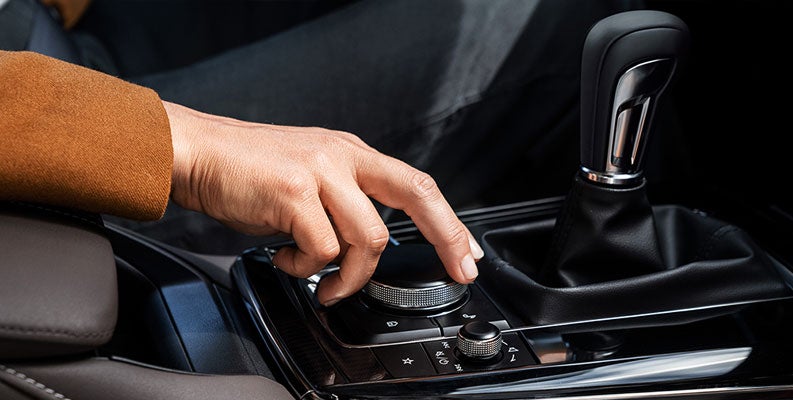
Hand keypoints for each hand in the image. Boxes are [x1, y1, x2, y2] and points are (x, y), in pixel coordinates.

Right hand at [165, 101, 483, 304]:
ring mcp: (320, 171)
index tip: (466, 250)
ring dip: (349, 275)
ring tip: (323, 283)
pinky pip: (321, 251)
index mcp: (351, 153)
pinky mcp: (293, 192)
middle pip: (416, 194)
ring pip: (367, 238)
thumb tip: (367, 249)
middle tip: (456, 270)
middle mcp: (343, 157)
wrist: (198, 153)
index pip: (416, 184)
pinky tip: (286, 260)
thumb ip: (343, 205)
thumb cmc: (249, 173)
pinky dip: (305, 268)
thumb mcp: (311, 177)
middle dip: (446, 237)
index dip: (447, 220)